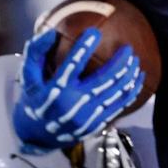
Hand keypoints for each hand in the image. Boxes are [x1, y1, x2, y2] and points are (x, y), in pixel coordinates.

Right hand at [12, 28, 143, 147]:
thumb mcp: (28, 77)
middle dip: (119, 62)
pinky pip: (119, 105)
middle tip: (128, 48)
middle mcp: (73, 103)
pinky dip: (131, 91)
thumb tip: (50, 32)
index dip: (83, 48)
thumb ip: (35, 53)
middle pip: (103, 79)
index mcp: (56, 90)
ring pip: (115, 93)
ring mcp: (88, 115)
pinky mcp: (97, 124)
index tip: (94, 32)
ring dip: (129, 75)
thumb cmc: (35, 98)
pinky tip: (139, 79)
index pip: (72, 65)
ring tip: (136, 60)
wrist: (39, 135)